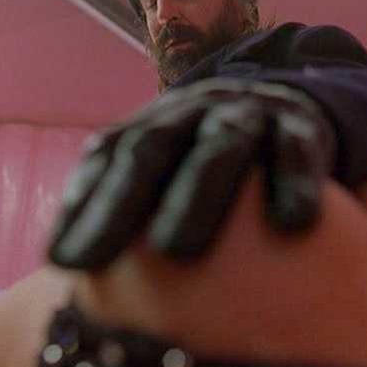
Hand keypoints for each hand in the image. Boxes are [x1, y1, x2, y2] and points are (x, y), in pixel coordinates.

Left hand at [48, 78, 335, 270]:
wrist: (288, 106)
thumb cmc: (220, 155)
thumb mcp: (178, 164)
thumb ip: (134, 199)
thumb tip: (81, 261)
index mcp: (161, 120)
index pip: (113, 154)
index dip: (87, 203)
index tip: (66, 260)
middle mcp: (197, 110)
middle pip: (155, 145)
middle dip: (127, 198)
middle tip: (97, 257)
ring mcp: (248, 113)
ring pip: (221, 144)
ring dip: (198, 194)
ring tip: (177, 250)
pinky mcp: (300, 126)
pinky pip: (296, 152)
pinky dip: (294, 183)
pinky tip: (291, 223)